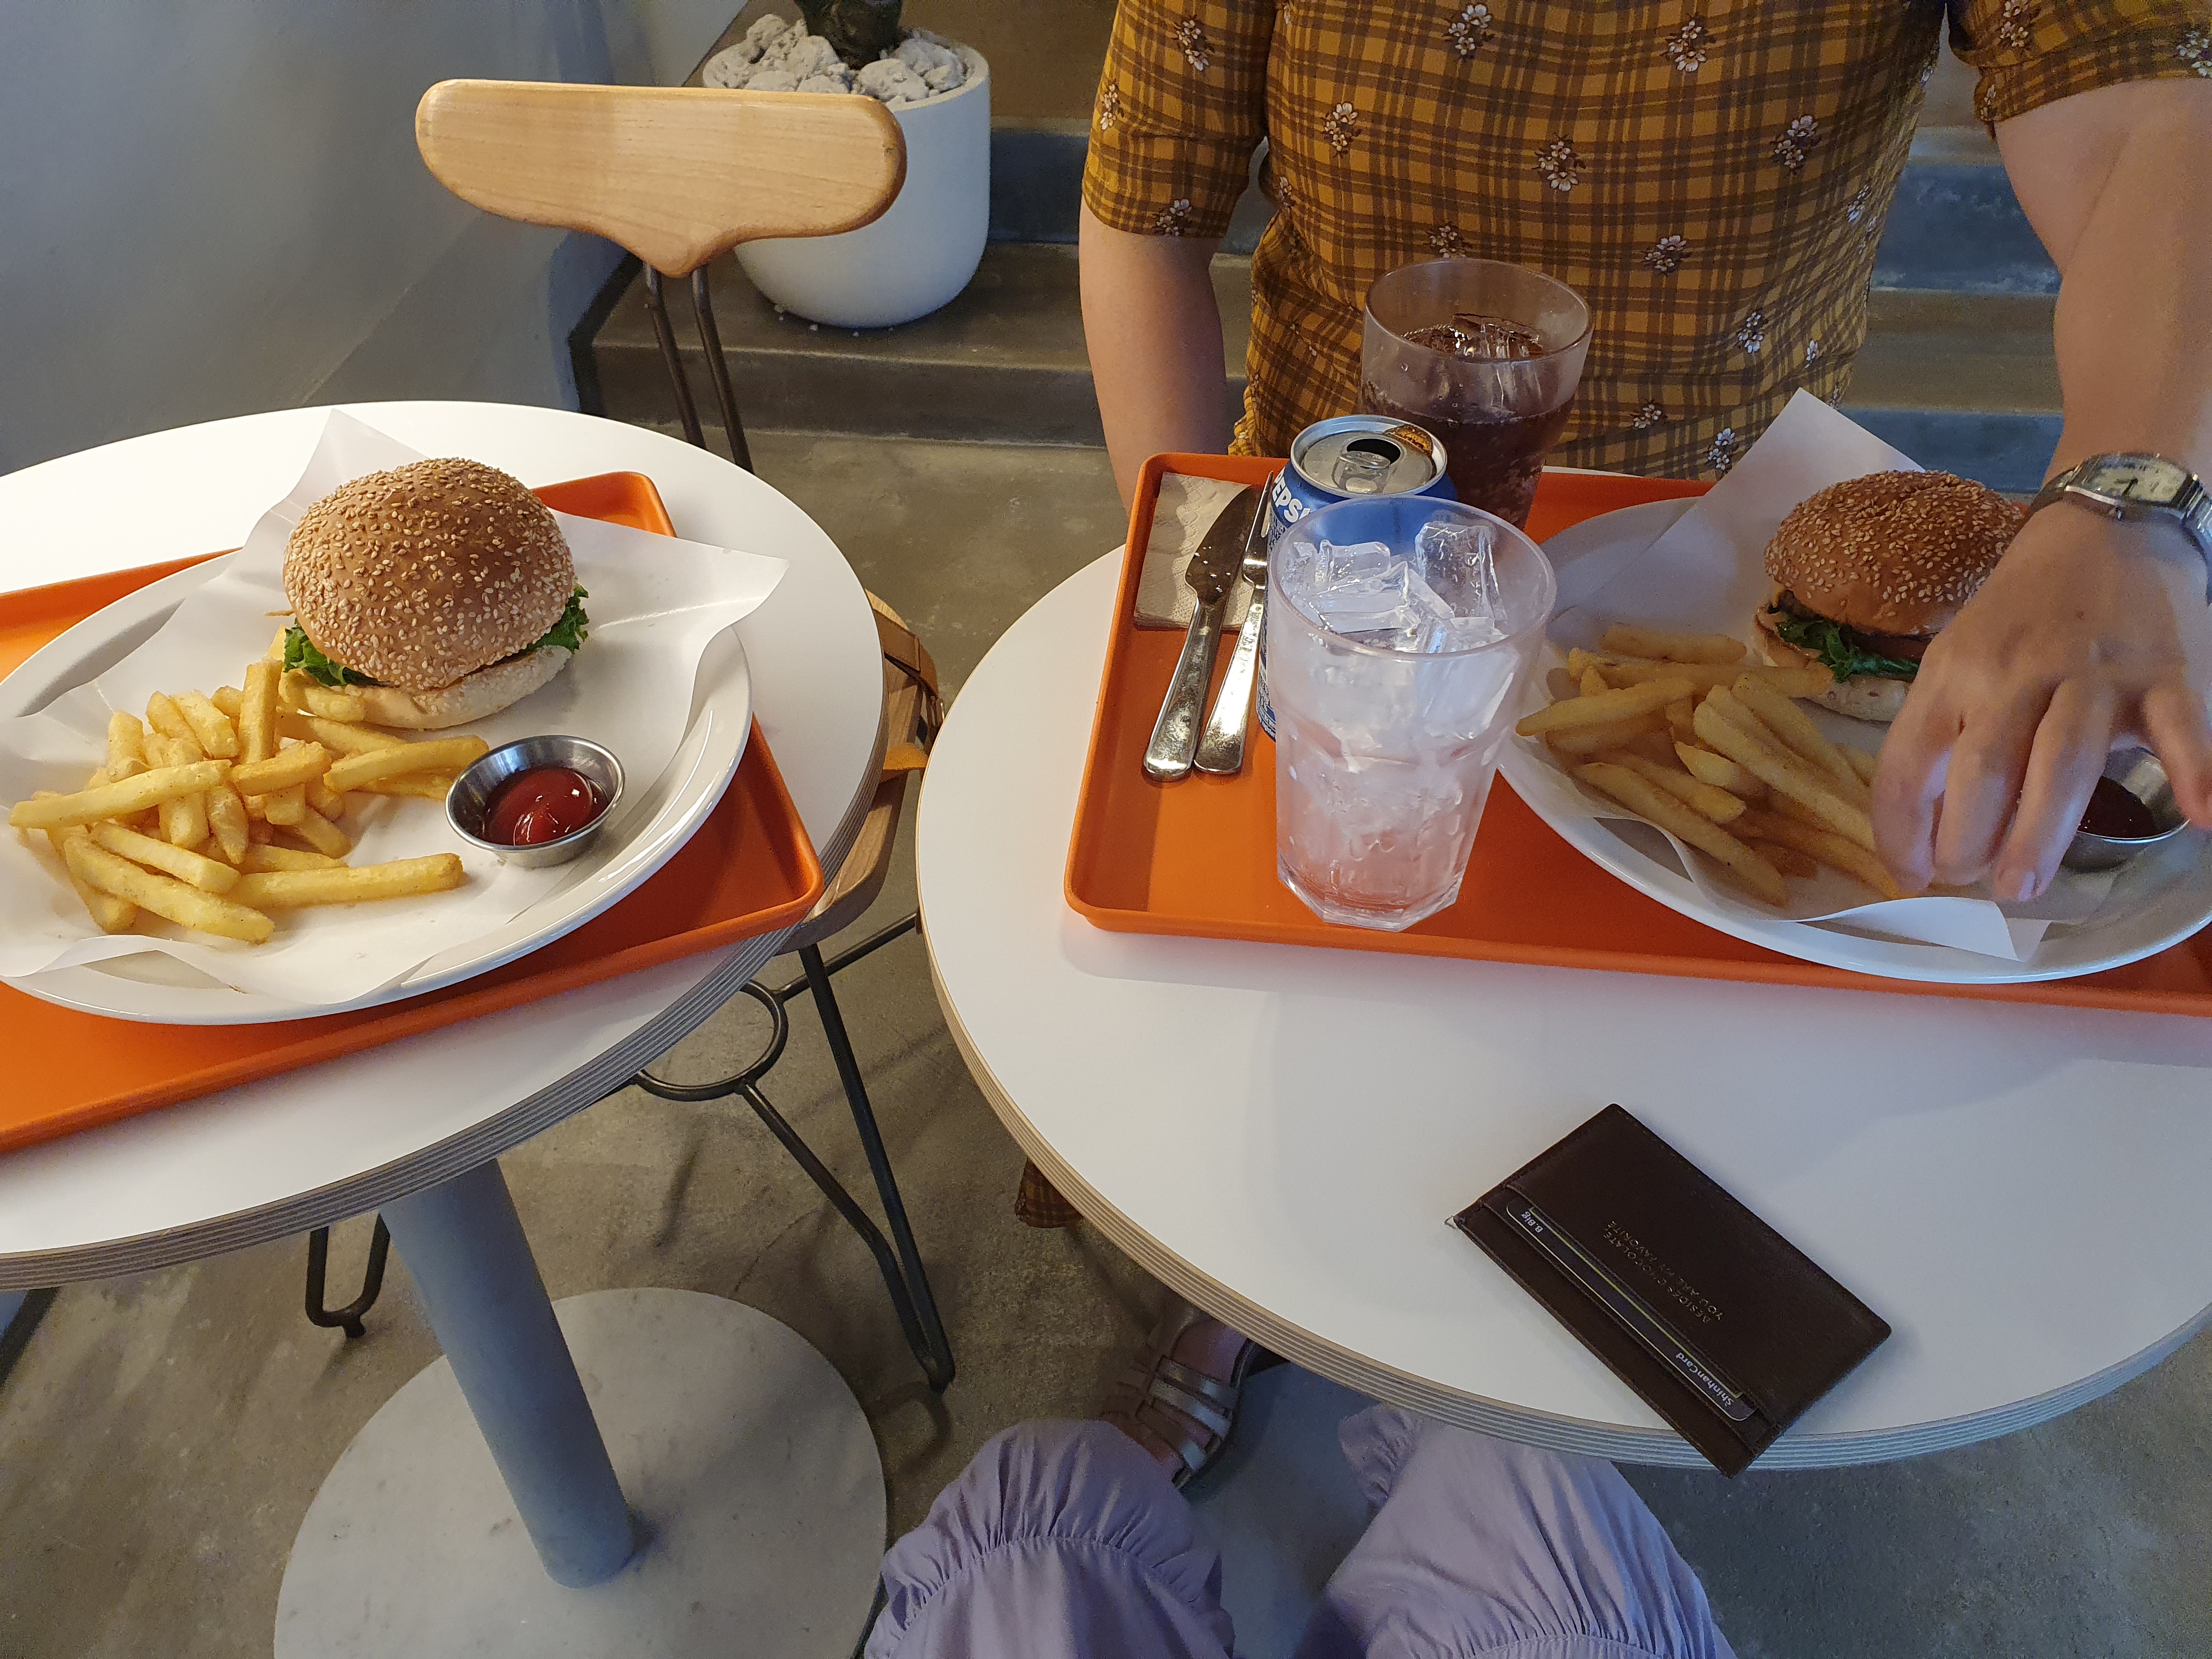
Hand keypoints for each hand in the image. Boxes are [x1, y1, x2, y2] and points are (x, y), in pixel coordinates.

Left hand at [1873, 501, 2211, 899]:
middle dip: (1970, 838)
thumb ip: (1939, 738)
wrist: (2102, 531)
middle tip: (1976, 885)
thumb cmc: (2017, 617)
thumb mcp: (1955, 661)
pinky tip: (2203, 816)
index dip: (1902, 828)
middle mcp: (2015, 674)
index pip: (1910, 762)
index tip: (1913, 874)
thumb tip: (1919, 842)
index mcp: (1953, 674)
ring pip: (2062, 760)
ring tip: (2022, 886)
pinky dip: (2196, 769)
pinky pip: (2181, 725)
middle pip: (1985, 767)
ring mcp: (2092, 674)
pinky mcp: (2164, 673)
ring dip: (2041, 829)